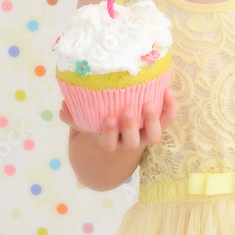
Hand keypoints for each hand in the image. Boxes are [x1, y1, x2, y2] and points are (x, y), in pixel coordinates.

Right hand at [59, 89, 177, 151]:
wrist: (121, 135)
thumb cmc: (99, 123)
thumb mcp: (84, 122)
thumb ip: (73, 116)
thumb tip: (64, 106)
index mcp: (110, 142)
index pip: (109, 144)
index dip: (109, 133)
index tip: (108, 118)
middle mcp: (129, 141)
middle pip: (132, 142)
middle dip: (130, 126)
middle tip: (129, 109)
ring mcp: (145, 134)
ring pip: (153, 135)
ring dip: (153, 120)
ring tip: (150, 104)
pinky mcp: (159, 125)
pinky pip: (167, 119)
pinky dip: (170, 107)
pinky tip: (167, 91)